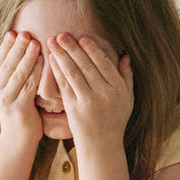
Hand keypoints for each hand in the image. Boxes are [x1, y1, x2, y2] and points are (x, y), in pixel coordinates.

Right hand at [0, 31, 43, 144]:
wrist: (18, 140)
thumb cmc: (20, 113)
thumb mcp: (12, 92)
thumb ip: (14, 75)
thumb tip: (22, 52)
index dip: (6, 46)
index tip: (13, 32)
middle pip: (7, 64)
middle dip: (16, 47)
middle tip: (25, 32)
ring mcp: (7, 100)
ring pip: (17, 73)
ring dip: (26, 56)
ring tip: (34, 42)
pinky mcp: (19, 108)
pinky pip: (29, 85)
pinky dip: (36, 72)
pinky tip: (42, 61)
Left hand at [48, 33, 133, 149]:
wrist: (101, 145)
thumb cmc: (115, 119)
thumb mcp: (128, 99)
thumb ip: (126, 77)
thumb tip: (124, 55)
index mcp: (118, 89)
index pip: (104, 63)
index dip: (92, 49)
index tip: (82, 37)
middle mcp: (104, 94)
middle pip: (86, 65)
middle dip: (72, 48)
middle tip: (61, 34)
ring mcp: (88, 101)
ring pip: (73, 73)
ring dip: (61, 55)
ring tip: (52, 42)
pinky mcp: (73, 108)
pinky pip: (64, 85)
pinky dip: (57, 70)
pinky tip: (51, 60)